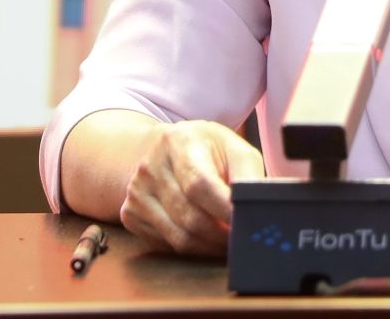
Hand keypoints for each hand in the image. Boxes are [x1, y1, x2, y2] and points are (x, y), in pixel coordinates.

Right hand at [119, 120, 264, 255]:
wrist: (160, 149)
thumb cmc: (206, 150)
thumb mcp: (232, 147)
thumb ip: (248, 174)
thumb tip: (259, 206)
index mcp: (179, 141)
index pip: (199, 183)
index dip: (224, 209)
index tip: (245, 225)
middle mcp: (151, 166)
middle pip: (189, 216)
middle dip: (221, 235)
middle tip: (242, 241)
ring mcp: (136, 192)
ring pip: (178, 236)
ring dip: (208, 246)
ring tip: (227, 243)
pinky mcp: (130, 213)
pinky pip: (165, 243)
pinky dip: (190, 248)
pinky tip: (204, 239)